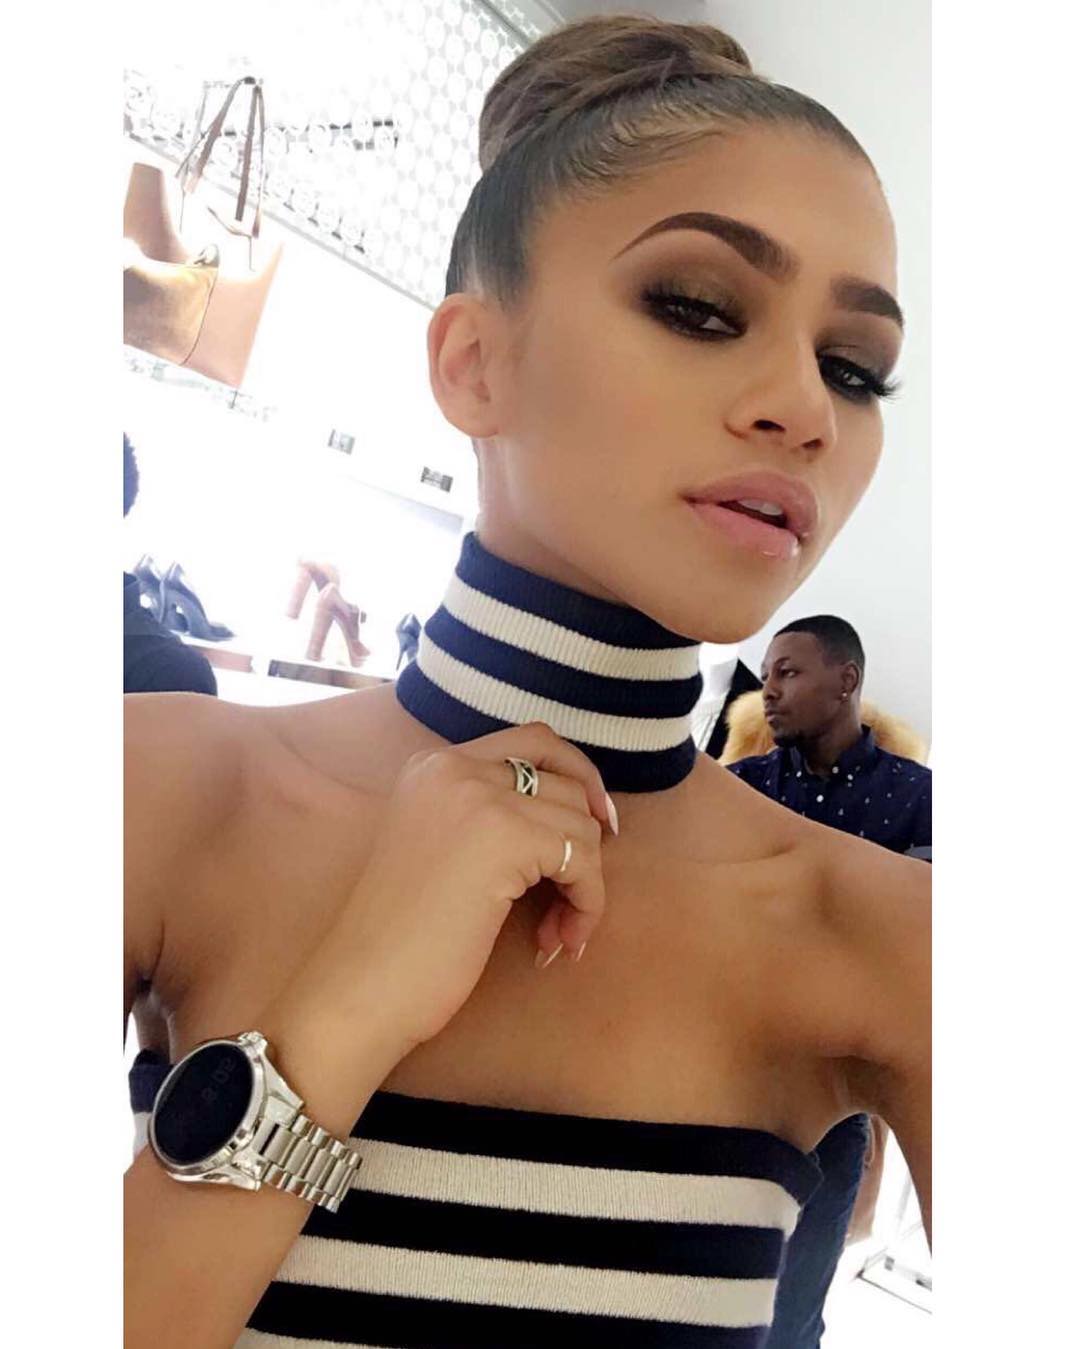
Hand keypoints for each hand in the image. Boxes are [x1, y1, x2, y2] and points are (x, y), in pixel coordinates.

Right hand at [297, 722, 615, 1053]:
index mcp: (433, 765)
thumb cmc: (402, 936)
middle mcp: (455, 767)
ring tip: (555, 933)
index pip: (535, 741)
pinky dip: (586, 904)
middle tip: (572, 901)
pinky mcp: (504, 837)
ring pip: (581, 824)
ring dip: (584, 886)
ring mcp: (478, 797)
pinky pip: (582, 861)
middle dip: (585, 842)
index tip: (596, 826)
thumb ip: (492, 816)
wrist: (361, 986)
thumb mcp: (442, 848)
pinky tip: (556, 942)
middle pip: (566, 783)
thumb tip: (588, 814)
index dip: (578, 780)